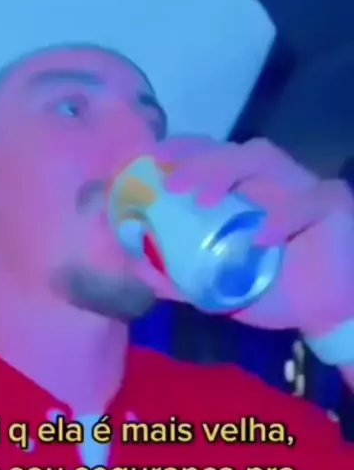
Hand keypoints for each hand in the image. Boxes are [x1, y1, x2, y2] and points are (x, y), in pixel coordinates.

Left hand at [142, 136, 353, 338]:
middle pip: (232, 152)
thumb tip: (136, 269)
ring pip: (265, 158)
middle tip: (170, 184)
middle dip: (198, 161)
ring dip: (230, 171)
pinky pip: (310, 200)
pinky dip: (284, 216)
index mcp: (243, 195)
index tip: (149, 163)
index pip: (211, 158)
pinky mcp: (333, 204)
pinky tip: (261, 237)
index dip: (181, 154)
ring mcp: (301, 188)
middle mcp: (270, 183)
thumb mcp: (219, 289)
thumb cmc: (276, 293)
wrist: (325, 317)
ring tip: (202, 199)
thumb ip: (180, 278)